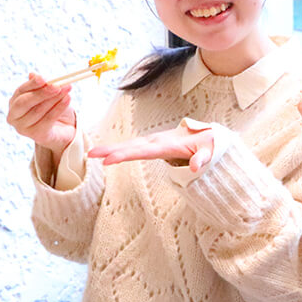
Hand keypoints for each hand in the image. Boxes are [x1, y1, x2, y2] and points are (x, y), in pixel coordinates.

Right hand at [7, 73, 75, 154]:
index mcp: (14, 102)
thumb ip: (40, 85)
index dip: (32, 84)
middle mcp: (14, 116)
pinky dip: (59, 108)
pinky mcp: (36, 135)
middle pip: (25, 102)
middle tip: (57, 85)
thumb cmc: (52, 108)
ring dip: (54, 99)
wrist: (63, 128)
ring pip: (38, 111)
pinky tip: (67, 100)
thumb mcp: (47, 94)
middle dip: (41, 93)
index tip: (44, 78)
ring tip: (66, 90)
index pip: (20, 91)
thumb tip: (33, 74)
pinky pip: (48, 120)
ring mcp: (23, 128)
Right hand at [89, 121, 216, 173]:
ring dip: (111, 148)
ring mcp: (154, 141)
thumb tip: (195, 167)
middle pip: (131, 146)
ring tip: (92, 154)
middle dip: (111, 150)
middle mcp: (158, 141)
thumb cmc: (209, 145)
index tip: (109, 160)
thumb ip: (203, 159)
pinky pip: (134, 147)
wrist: (209, 135)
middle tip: (91, 155)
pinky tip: (107, 153)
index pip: (144, 151)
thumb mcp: (210, 152)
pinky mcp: (153, 144)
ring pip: (130, 145)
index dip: (125, 156)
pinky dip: (119, 149)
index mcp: (168, 144)